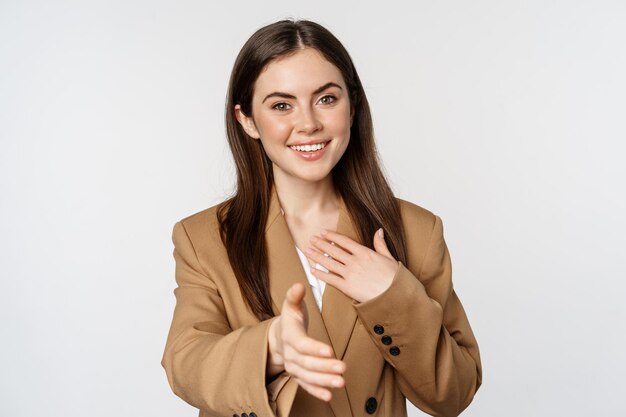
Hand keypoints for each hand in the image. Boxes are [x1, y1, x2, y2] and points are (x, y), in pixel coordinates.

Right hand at [268, 282, 346, 401]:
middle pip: (306, 363)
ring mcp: (292, 366)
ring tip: (341, 383)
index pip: (301, 344)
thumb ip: (294, 295)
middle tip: (343, 368)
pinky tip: (329, 396)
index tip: (330, 351)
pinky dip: (316, 391)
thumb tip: (299, 285)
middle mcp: (289, 353)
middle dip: (325, 367)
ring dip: (324, 381)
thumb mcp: (291, 305)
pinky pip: (305, 385)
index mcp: (289, 335)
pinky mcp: (297, 375)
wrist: (277, 337)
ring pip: (307, 376)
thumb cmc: (290, 318)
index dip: (314, 348)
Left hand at [305, 228, 398, 302]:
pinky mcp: (347, 287)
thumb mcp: (389, 257)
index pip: (344, 241)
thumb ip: (380, 244)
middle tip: (311, 238)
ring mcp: (350, 274)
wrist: (395, 296)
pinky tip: (312, 270)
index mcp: (365, 253)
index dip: (332, 236)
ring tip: (308, 251)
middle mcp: (355, 262)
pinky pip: (330, 279)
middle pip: (334, 250)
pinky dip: (320, 274)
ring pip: (329, 263)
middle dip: (321, 244)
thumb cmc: (395, 278)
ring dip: (317, 256)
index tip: (323, 232)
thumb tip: (379, 231)